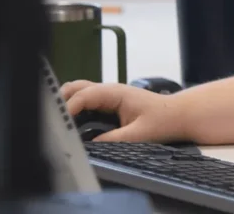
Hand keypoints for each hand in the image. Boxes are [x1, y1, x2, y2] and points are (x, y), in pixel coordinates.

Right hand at [62, 80, 187, 142]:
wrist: (180, 115)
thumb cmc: (164, 121)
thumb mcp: (139, 134)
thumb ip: (113, 139)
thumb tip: (90, 146)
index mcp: (115, 93)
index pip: (83, 96)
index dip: (68, 109)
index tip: (58, 125)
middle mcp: (110, 90)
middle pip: (76, 88)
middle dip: (61, 101)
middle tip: (53, 122)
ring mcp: (109, 95)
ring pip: (80, 93)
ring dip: (67, 104)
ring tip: (58, 123)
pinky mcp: (111, 103)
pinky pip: (87, 101)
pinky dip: (76, 108)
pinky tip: (71, 123)